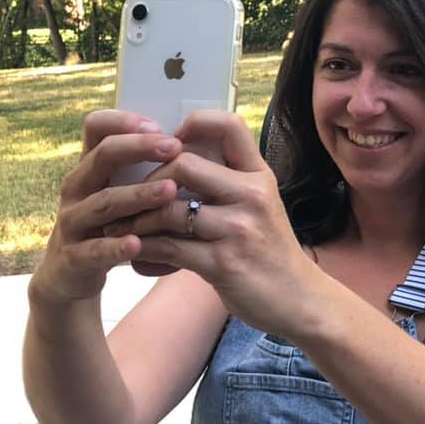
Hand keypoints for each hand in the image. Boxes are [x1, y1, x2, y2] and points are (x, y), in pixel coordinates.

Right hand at [29, 110, 182, 304]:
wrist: (68, 274)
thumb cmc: (109, 225)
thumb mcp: (119, 192)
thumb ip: (143, 170)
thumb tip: (193, 143)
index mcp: (90, 167)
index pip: (96, 127)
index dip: (124, 120)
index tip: (159, 124)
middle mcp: (77, 188)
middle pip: (102, 156)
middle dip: (139, 148)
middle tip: (174, 147)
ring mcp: (72, 221)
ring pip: (103, 203)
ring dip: (137, 195)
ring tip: (169, 191)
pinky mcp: (72, 257)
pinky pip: (94, 250)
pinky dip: (115, 247)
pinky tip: (138, 244)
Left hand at [107, 110, 321, 336]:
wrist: (299, 299)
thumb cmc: (270, 251)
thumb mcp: (260, 205)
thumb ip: (227, 183)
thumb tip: (176, 160)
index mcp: (259, 175)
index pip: (228, 125)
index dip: (193, 124)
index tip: (171, 143)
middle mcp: (252, 195)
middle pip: (184, 164)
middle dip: (150, 180)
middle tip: (134, 195)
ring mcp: (239, 229)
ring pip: (170, 209)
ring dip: (139, 219)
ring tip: (125, 226)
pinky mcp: (224, 263)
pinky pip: (169, 248)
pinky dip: (145, 250)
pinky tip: (136, 254)